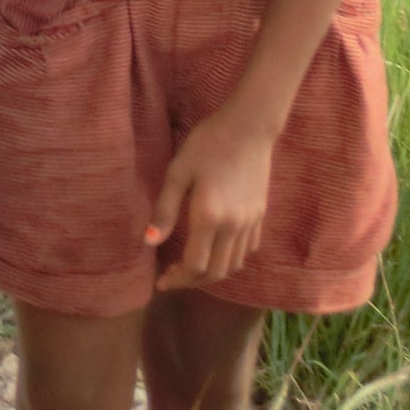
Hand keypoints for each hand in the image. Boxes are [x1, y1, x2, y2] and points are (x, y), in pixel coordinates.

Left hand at [147, 109, 273, 289]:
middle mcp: (232, 227)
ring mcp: (250, 223)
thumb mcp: (178, 171)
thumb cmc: (206, 144)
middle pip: (215, 272)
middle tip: (173, 277)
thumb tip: (149, 241)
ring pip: (234, 265)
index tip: (161, 282)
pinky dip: (231, 259)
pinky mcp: (260, 215)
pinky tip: (217, 250)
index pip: (195, 265)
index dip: (178, 279)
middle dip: (192, 281)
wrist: (247, 127)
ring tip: (192, 267)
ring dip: (212, 273)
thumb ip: (165, 209)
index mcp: (208, 217)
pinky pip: (247, 250)